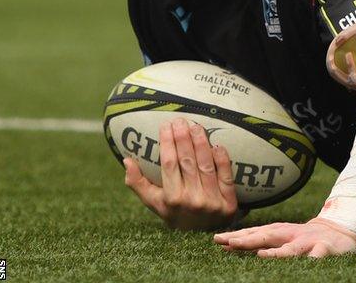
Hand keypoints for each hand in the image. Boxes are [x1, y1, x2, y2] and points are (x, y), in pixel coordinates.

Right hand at [123, 118, 239, 230]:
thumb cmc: (175, 213)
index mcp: (171, 199)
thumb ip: (138, 183)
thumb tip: (126, 160)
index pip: (169, 164)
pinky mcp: (229, 202)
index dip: (167, 143)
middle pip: (187, 161)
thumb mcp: (154, 203)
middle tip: (181, 119)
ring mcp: (212, 201)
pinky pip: (226, 176)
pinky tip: (218, 145)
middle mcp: (191, 199)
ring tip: (196, 126)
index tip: (165, 125)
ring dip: (202, 143)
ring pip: (206, 165)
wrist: (201, 236)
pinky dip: (223, 160)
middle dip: (184, 138)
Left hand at [214, 218, 355, 257]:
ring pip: (291, 249)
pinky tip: (305, 263)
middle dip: (249, 240)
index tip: (218, 240)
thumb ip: (259, 240)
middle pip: (268, 236)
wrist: (341, 230)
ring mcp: (309, 242)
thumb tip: (227, 244)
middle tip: (229, 242)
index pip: (256, 233)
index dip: (238, 236)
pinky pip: (318, 256)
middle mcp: (292, 234)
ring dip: (276, 252)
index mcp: (280, 231)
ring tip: (260, 256)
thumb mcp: (282, 235)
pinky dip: (311, 259)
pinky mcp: (325, 249)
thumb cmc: (305, 236)